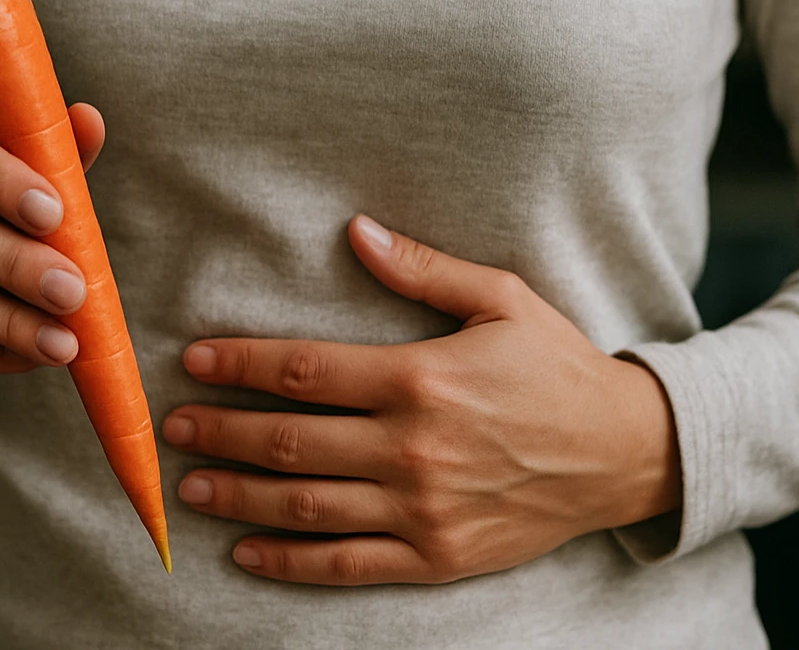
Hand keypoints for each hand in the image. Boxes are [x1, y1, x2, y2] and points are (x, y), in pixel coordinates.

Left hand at [163, 214, 681, 585]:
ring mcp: (424, 511)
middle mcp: (414, 449)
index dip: (241, 366)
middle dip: (222, 432)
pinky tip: (247, 553)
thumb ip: (424, 269)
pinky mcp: (438, 558)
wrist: (625, 453)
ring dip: (239, 497)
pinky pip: (348, 565)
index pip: (306, 372)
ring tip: (192, 485)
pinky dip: (290, 563)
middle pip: (291, 442)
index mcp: (422, 379)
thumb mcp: (502, 299)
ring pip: (306, 508)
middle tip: (173, 426)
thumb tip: (356, 232)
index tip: (195, 361)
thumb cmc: (558, 367)